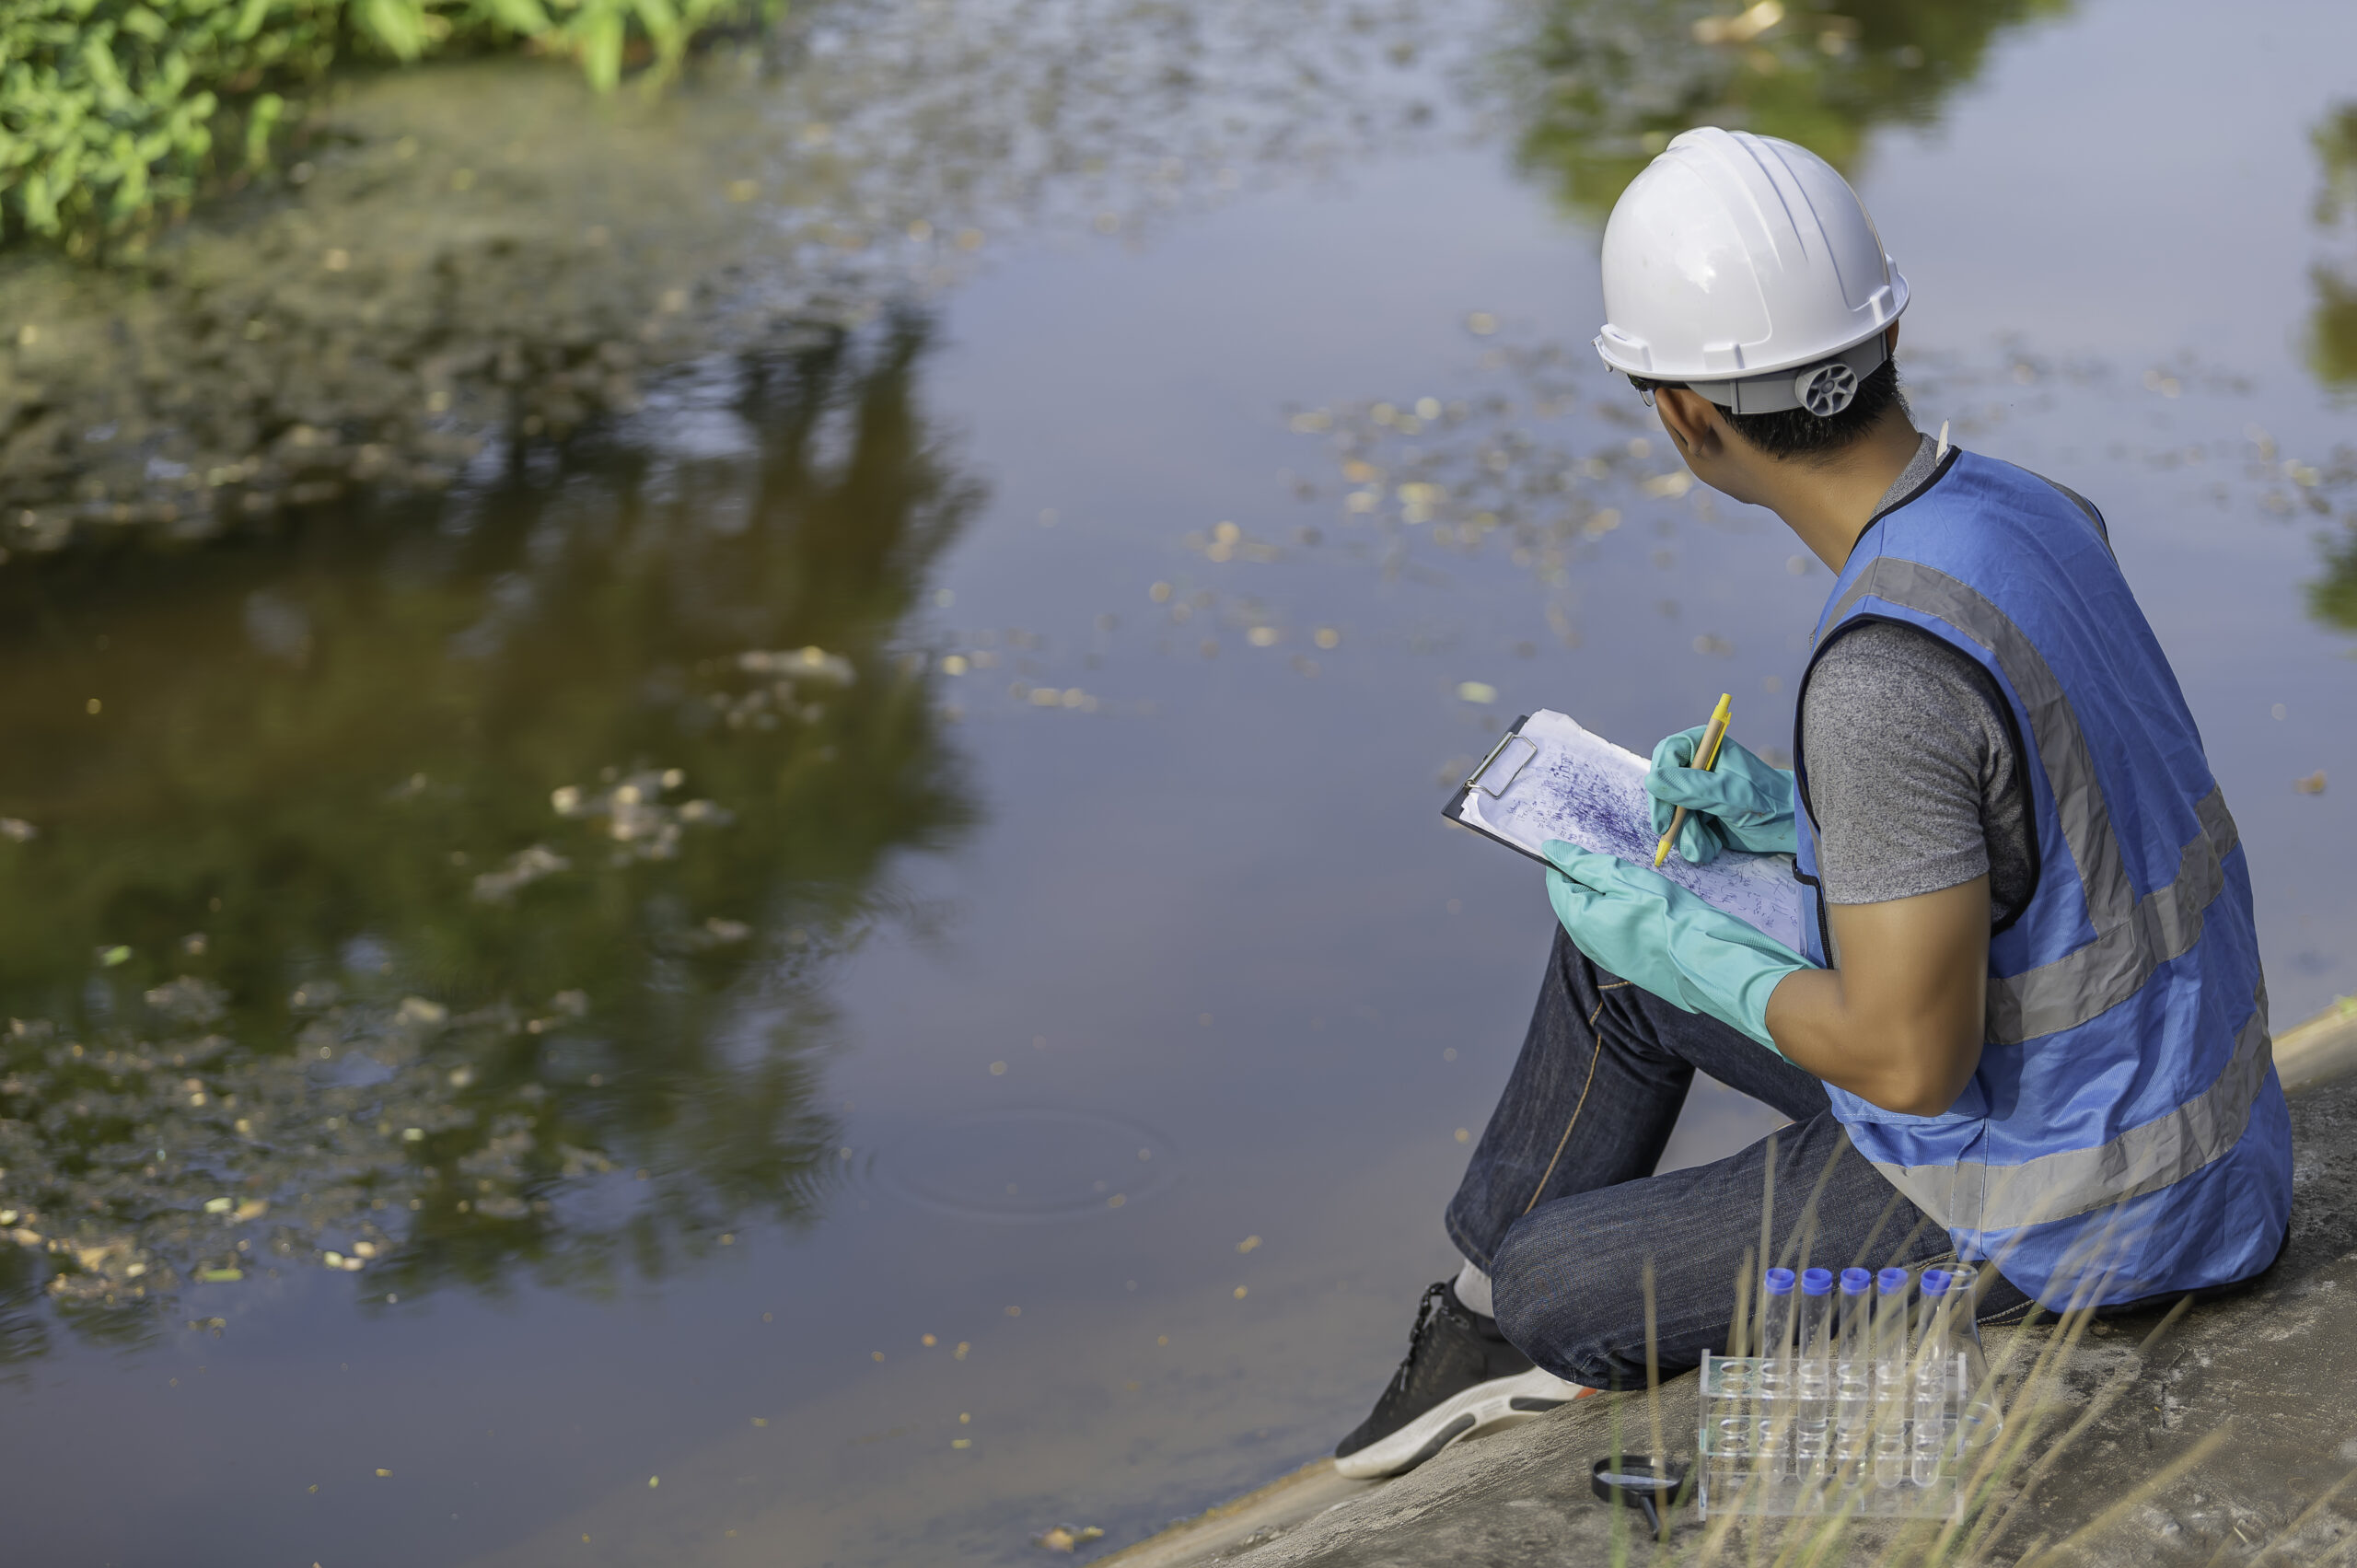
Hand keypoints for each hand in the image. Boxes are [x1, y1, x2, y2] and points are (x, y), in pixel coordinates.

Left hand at [1541, 841, 1810, 1051]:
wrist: (1711, 963)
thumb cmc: (1673, 919)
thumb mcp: (1627, 879)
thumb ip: (1586, 865)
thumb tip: (1553, 850)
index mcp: (1580, 920)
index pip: (1557, 884)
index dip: (1569, 862)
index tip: (1591, 848)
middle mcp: (1588, 943)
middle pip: (1574, 901)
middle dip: (1589, 878)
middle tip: (1620, 862)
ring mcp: (1608, 957)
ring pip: (1595, 917)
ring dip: (1607, 896)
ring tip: (1636, 883)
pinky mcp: (1629, 964)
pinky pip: (1613, 932)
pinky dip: (1621, 914)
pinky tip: (1645, 906)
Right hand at [1646, 728, 1798, 863]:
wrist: (1790, 827)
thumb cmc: (1768, 803)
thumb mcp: (1730, 796)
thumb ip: (1692, 788)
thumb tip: (1652, 781)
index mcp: (1708, 746)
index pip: (1668, 753)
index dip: (1660, 779)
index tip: (1662, 806)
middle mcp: (1699, 765)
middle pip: (1664, 785)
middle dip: (1671, 815)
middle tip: (1670, 835)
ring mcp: (1699, 790)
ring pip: (1672, 811)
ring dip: (1684, 834)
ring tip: (1704, 847)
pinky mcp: (1701, 813)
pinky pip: (1683, 827)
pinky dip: (1694, 841)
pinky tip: (1711, 846)